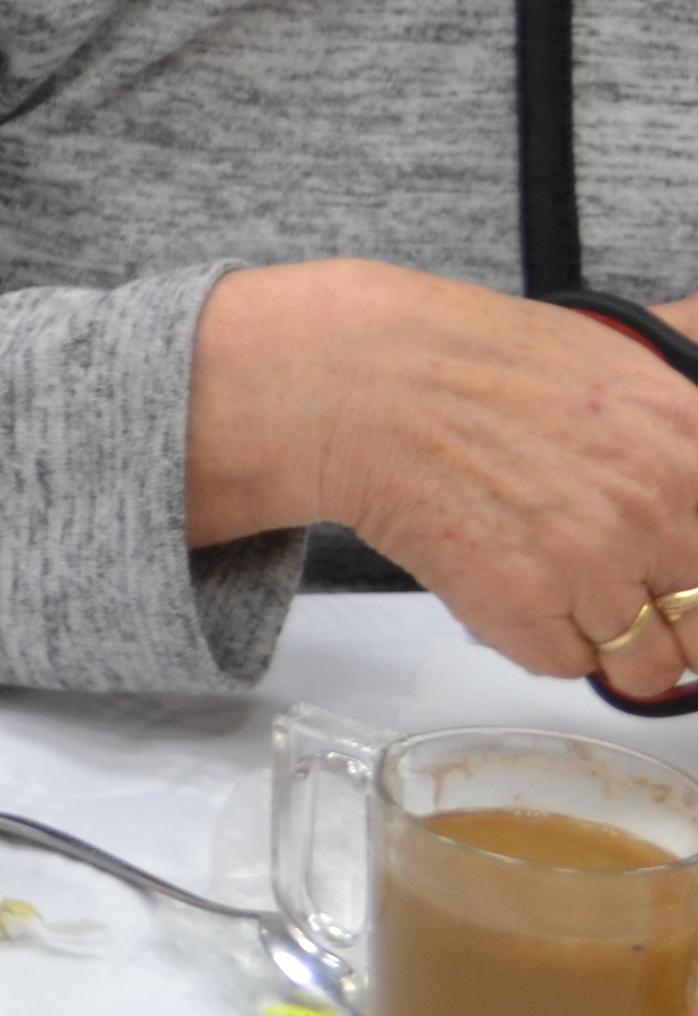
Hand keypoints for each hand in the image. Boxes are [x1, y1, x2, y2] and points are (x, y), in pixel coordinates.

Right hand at [192, 259, 697, 693]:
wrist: (353, 380)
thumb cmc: (465, 360)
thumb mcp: (609, 351)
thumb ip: (678, 383)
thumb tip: (696, 367)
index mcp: (688, 441)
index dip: (695, 568)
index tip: (675, 570)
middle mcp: (656, 510)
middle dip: (666, 614)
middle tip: (615, 583)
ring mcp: (592, 566)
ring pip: (646, 664)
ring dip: (604, 635)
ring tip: (552, 580)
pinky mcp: (522, 610)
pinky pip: (566, 664)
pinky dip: (536, 636)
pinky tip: (503, 579)